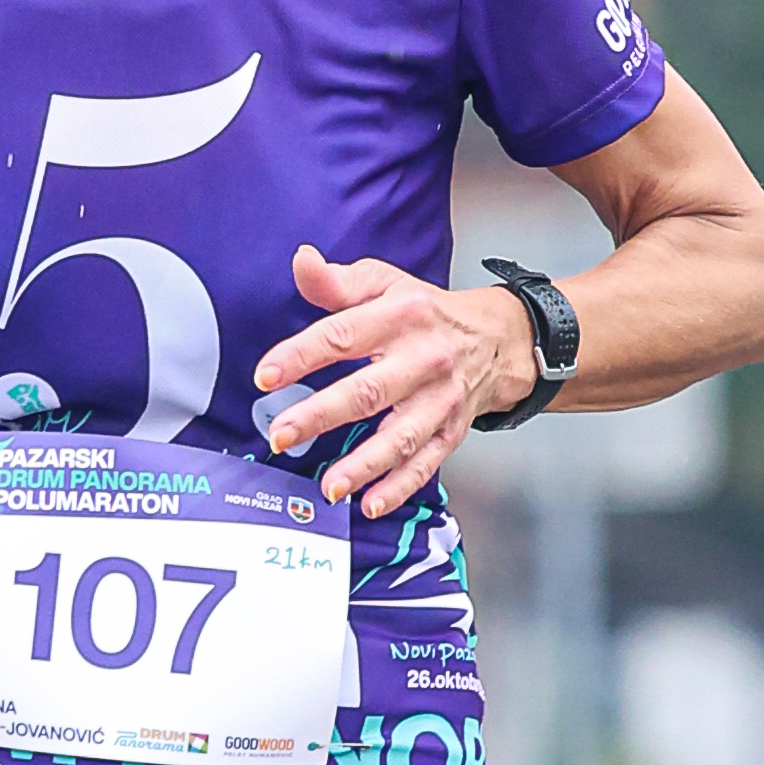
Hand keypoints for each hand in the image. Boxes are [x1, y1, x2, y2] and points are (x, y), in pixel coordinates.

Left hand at [251, 244, 533, 519]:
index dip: (301, 355)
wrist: (497, 339)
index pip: (343, 336)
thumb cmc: (427, 312)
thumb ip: (337, 282)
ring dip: (363, 464)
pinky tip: (371, 503)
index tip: (266, 376)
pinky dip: (399, 487)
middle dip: (321, 415)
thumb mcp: (385, 283)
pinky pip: (425, 463)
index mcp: (402, 316)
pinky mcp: (451, 430)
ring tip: (329, 485)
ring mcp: (440, 399)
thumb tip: (301, 261)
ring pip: (400, 436)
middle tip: (282, 434)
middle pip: (368, 391)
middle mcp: (424, 358)